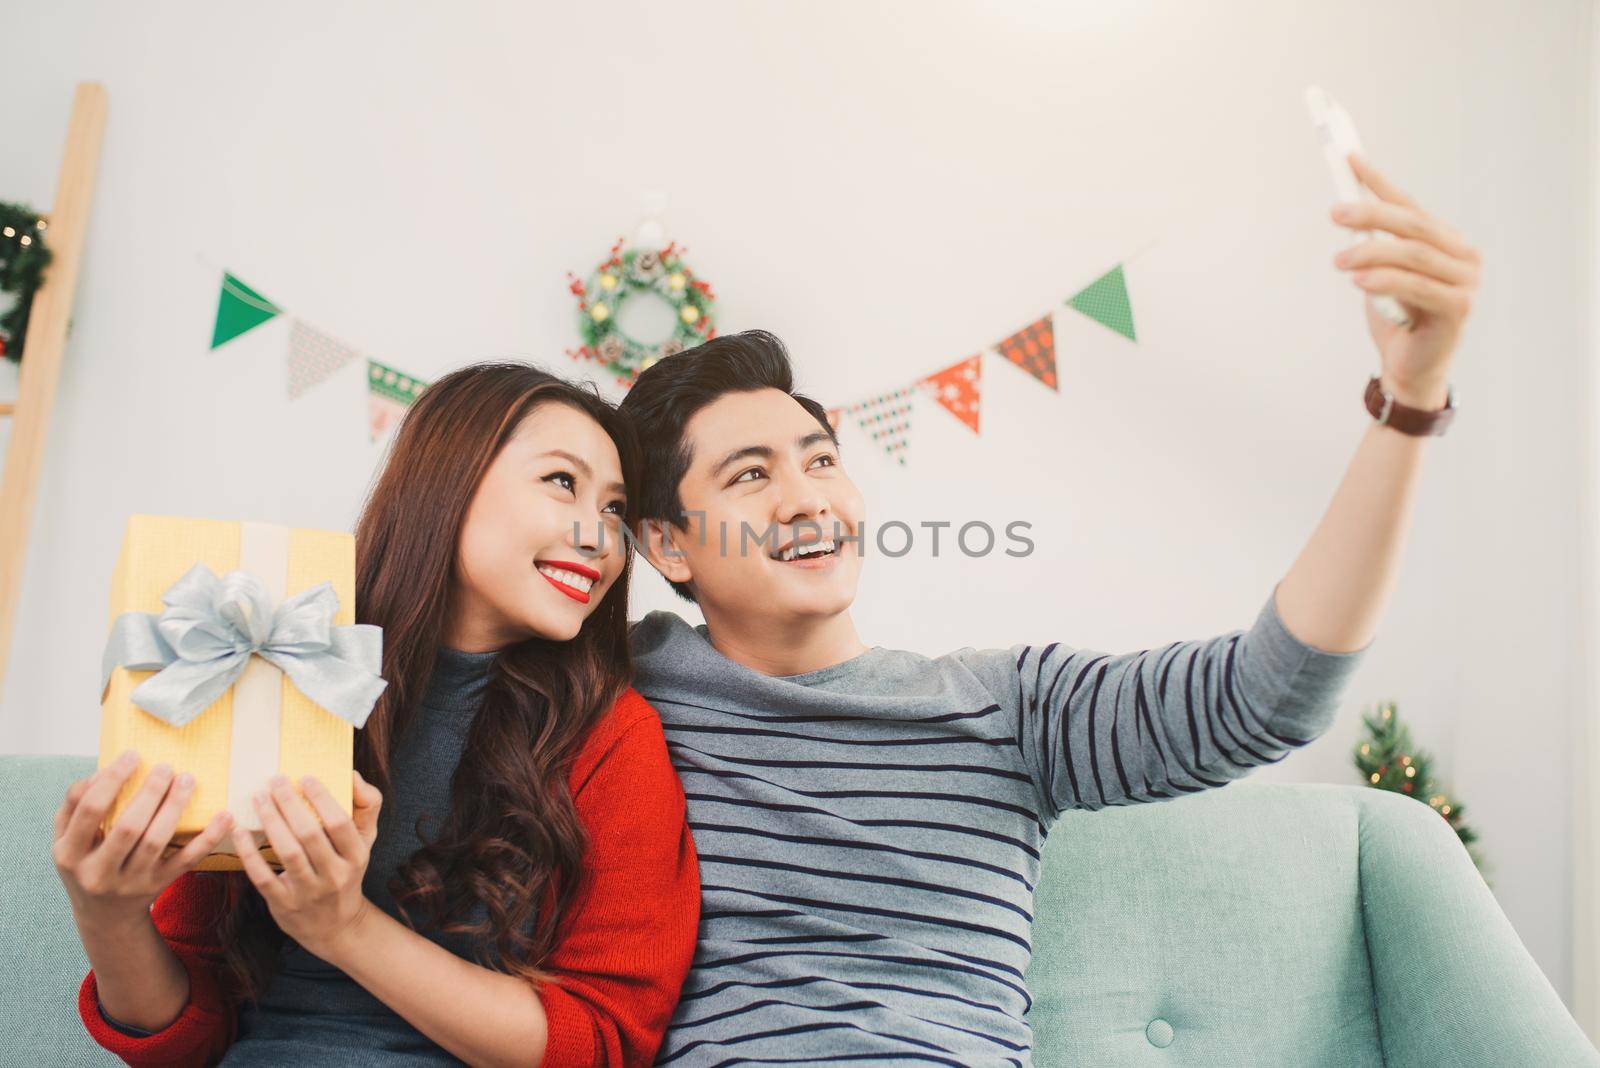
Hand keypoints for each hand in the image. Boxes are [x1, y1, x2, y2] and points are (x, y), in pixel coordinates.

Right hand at [52, 749, 234, 923]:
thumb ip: (75, 806)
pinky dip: (208, 837)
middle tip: (166, 767)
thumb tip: (106, 769)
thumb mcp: (67, 840)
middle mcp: (98, 872)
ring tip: (187, 779)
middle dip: (149, 793)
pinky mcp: (158, 885)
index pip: (89, 810)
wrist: (105, 916)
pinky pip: (187, 860)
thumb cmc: (86, 862)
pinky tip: (224, 816)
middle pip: (127, 827)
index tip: (133, 755)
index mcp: (70, 854)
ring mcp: (130, 882)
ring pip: (156, 841)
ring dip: (175, 807)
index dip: (111, 779)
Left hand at [231, 769, 382, 960]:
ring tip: (258, 798)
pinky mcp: (284, 905)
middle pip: (310, 834)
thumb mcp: (365, 841)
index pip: (340, 823)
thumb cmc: (347, 871)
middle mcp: (335, 875)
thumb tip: (351, 775)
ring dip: (270, 822)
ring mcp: (309, 892)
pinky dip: (249, 853)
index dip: (322, 798)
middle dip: (289, 804)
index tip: (305, 777)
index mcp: (356, 856)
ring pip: (288, 853)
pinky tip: (240, 832)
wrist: (336, 927)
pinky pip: (263, 877)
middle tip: (274, 781)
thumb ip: (367, 805)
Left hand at [1329, 152, 1481, 407]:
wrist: (1409, 369)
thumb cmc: (1395, 319)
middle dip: (1372, 214)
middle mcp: (1462, 255)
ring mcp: (1466, 281)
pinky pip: (1418, 288)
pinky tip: (1358, 282)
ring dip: (1372, 252)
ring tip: (1337, 260)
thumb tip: (1344, 207)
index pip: (1409, 204)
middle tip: (1335, 212)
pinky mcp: (1459, 308)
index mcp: (1444, 241)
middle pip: (1414, 225)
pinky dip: (1386, 281)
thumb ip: (1373, 244)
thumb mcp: (1379, 274)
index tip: (1349, 159)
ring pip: (1415, 255)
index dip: (1379, 182)